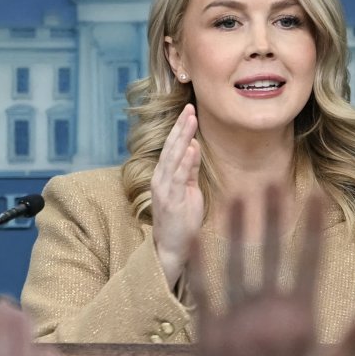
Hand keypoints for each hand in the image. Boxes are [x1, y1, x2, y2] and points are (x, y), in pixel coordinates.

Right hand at [151, 103, 203, 285]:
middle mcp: (160, 179)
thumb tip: (194, 146)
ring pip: (173, 158)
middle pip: (171, 148)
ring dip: (182, 138)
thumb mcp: (189, 191)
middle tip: (190, 107)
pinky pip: (178, 177)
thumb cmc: (181, 221)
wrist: (171, 248)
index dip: (180, 129)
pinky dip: (184, 162)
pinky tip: (190, 147)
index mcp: (164, 176)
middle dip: (181, 127)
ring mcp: (164, 189)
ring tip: (190, 120)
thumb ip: (190, 170)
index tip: (189, 111)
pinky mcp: (171, 201)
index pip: (172, 147)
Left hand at [189, 186, 354, 355]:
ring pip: (235, 265)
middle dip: (273, 213)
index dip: (312, 224)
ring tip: (235, 194)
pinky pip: (202, 291)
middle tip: (272, 178)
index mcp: (301, 322)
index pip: (309, 260)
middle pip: (271, 253)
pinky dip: (200, 263)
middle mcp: (266, 316)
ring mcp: (234, 323)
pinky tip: (198, 234)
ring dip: (236, 228)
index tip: (314, 193)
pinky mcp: (207, 334)